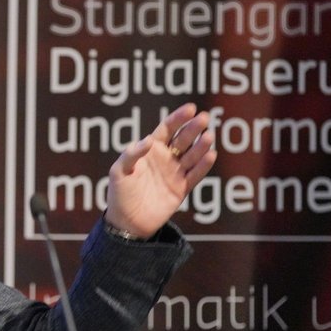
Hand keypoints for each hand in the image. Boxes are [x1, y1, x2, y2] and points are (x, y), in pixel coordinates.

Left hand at [105, 103, 216, 237]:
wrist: (127, 221)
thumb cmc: (119, 193)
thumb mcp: (119, 171)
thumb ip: (132, 154)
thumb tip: (149, 140)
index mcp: (150, 150)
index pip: (167, 129)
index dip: (178, 118)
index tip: (191, 108)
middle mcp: (166, 159)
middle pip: (183, 139)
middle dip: (193, 128)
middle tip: (204, 118)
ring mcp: (175, 173)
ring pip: (192, 156)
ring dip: (201, 146)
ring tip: (208, 136)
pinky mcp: (182, 189)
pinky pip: (195, 175)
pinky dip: (203, 166)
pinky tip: (210, 155)